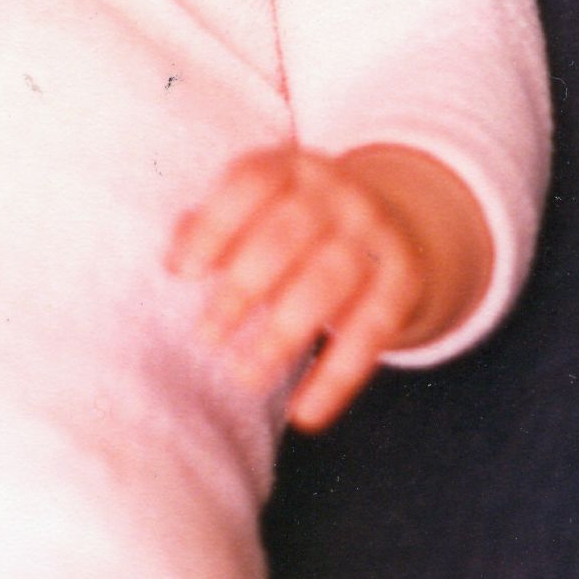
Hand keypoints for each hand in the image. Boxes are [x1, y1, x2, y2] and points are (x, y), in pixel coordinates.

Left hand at [167, 144, 487, 431]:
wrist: (391, 217)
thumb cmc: (294, 220)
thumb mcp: (258, 207)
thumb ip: (212, 226)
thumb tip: (175, 262)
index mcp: (292, 165)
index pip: (251, 182)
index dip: (214, 227)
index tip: (182, 274)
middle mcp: (338, 191)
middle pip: (287, 234)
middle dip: (242, 288)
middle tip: (207, 337)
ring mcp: (376, 233)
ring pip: (327, 283)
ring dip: (282, 336)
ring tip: (243, 376)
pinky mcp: (403, 280)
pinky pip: (372, 331)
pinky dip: (336, 377)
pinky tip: (303, 413)